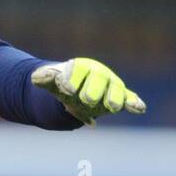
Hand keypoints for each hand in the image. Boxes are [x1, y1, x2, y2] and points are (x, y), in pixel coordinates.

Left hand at [31, 57, 145, 125]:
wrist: (77, 91)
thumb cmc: (64, 84)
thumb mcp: (52, 82)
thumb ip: (44, 79)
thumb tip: (35, 77)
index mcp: (81, 67)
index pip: (78, 71)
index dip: (72, 79)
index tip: (66, 89)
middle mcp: (98, 74)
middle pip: (99, 79)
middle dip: (94, 89)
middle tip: (87, 100)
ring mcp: (110, 85)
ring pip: (115, 90)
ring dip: (114, 98)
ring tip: (111, 107)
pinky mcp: (120, 97)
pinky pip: (129, 98)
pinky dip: (134, 102)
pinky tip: (140, 108)